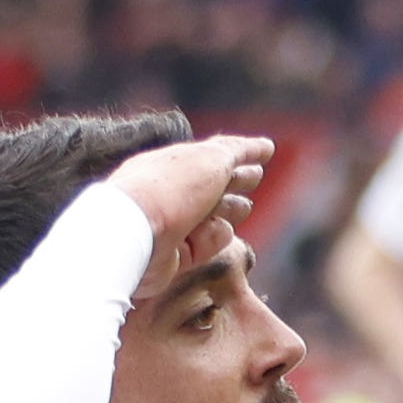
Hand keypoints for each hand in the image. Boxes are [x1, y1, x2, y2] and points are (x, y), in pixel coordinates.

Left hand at [109, 133, 272, 293]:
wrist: (137, 233)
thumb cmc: (173, 187)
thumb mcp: (212, 159)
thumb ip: (239, 152)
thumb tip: (266, 147)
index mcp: (174, 162)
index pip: (213, 156)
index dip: (240, 154)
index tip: (265, 153)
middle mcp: (172, 192)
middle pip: (214, 186)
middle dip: (236, 180)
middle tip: (255, 178)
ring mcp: (174, 225)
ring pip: (215, 217)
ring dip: (228, 210)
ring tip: (241, 206)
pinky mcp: (176, 256)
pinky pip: (207, 245)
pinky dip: (213, 239)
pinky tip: (214, 232)